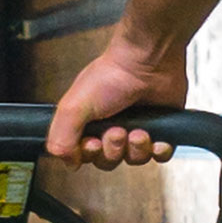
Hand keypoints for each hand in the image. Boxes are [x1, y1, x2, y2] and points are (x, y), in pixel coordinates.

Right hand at [46, 31, 190, 167]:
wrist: (149, 61)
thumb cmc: (112, 74)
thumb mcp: (73, 106)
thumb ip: (60, 136)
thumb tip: (65, 161)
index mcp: (88, 122)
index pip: (84, 155)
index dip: (89, 155)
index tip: (92, 143)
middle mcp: (111, 126)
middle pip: (108, 160)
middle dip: (113, 149)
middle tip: (116, 131)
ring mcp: (136, 128)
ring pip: (134, 160)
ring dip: (136, 149)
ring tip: (139, 130)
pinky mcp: (160, 129)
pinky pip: (160, 156)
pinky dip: (159, 150)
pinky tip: (156, 137)